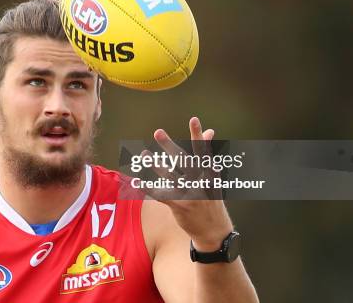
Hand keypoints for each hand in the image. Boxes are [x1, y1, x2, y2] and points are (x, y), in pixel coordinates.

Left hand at [149, 117, 232, 250]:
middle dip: (170, 146)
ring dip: (155, 165)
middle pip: (183, 160)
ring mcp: (190, 194)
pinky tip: (137, 180)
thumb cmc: (211, 199)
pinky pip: (161, 195)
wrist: (215, 232)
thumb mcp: (212, 178)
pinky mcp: (180, 206)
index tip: (194, 120)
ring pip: (170, 176)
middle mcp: (201, 182)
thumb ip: (207, 154)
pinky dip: (148, 188)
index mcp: (209, 172)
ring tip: (143, 154)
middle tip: (157, 132)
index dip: (198, 135)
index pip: (203, 150)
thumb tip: (210, 131)